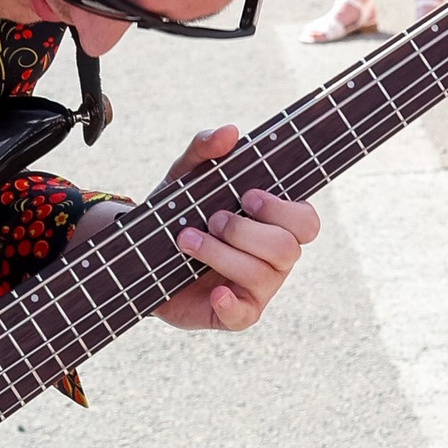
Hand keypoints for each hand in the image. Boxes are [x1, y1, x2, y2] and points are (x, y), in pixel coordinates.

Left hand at [145, 126, 319, 332]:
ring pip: (262, 276)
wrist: (140, 253)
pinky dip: (230, 303)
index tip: (248, 196)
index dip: (284, 210)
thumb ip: (205, 149)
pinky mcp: (234, 314)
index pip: (307, 222)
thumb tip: (231, 132)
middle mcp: (275, 259)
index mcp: (275, 225)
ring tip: (186, 238)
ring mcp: (257, 289)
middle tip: (212, 219)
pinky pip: (244, 315)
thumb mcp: (185, 176)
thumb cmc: (178, 212)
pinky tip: (213, 292)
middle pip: (288, 249)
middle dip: (245, 231)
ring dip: (220, 254)